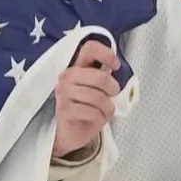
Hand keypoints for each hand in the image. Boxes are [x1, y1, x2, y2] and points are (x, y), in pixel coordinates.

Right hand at [52, 40, 120, 160]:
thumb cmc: (87, 108)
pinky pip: (92, 112)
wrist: (72, 132)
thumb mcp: (99, 90)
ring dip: (106, 108)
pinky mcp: (64, 109)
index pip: (90, 48)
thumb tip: (116, 66)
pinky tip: (93, 118)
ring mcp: (63, 92)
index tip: (116, 65)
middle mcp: (67, 76)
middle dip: (112, 89)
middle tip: (111, 95)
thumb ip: (105, 76)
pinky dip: (99, 118)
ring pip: (98, 97)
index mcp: (77, 67)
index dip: (107, 54)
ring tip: (102, 110)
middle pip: (100, 77)